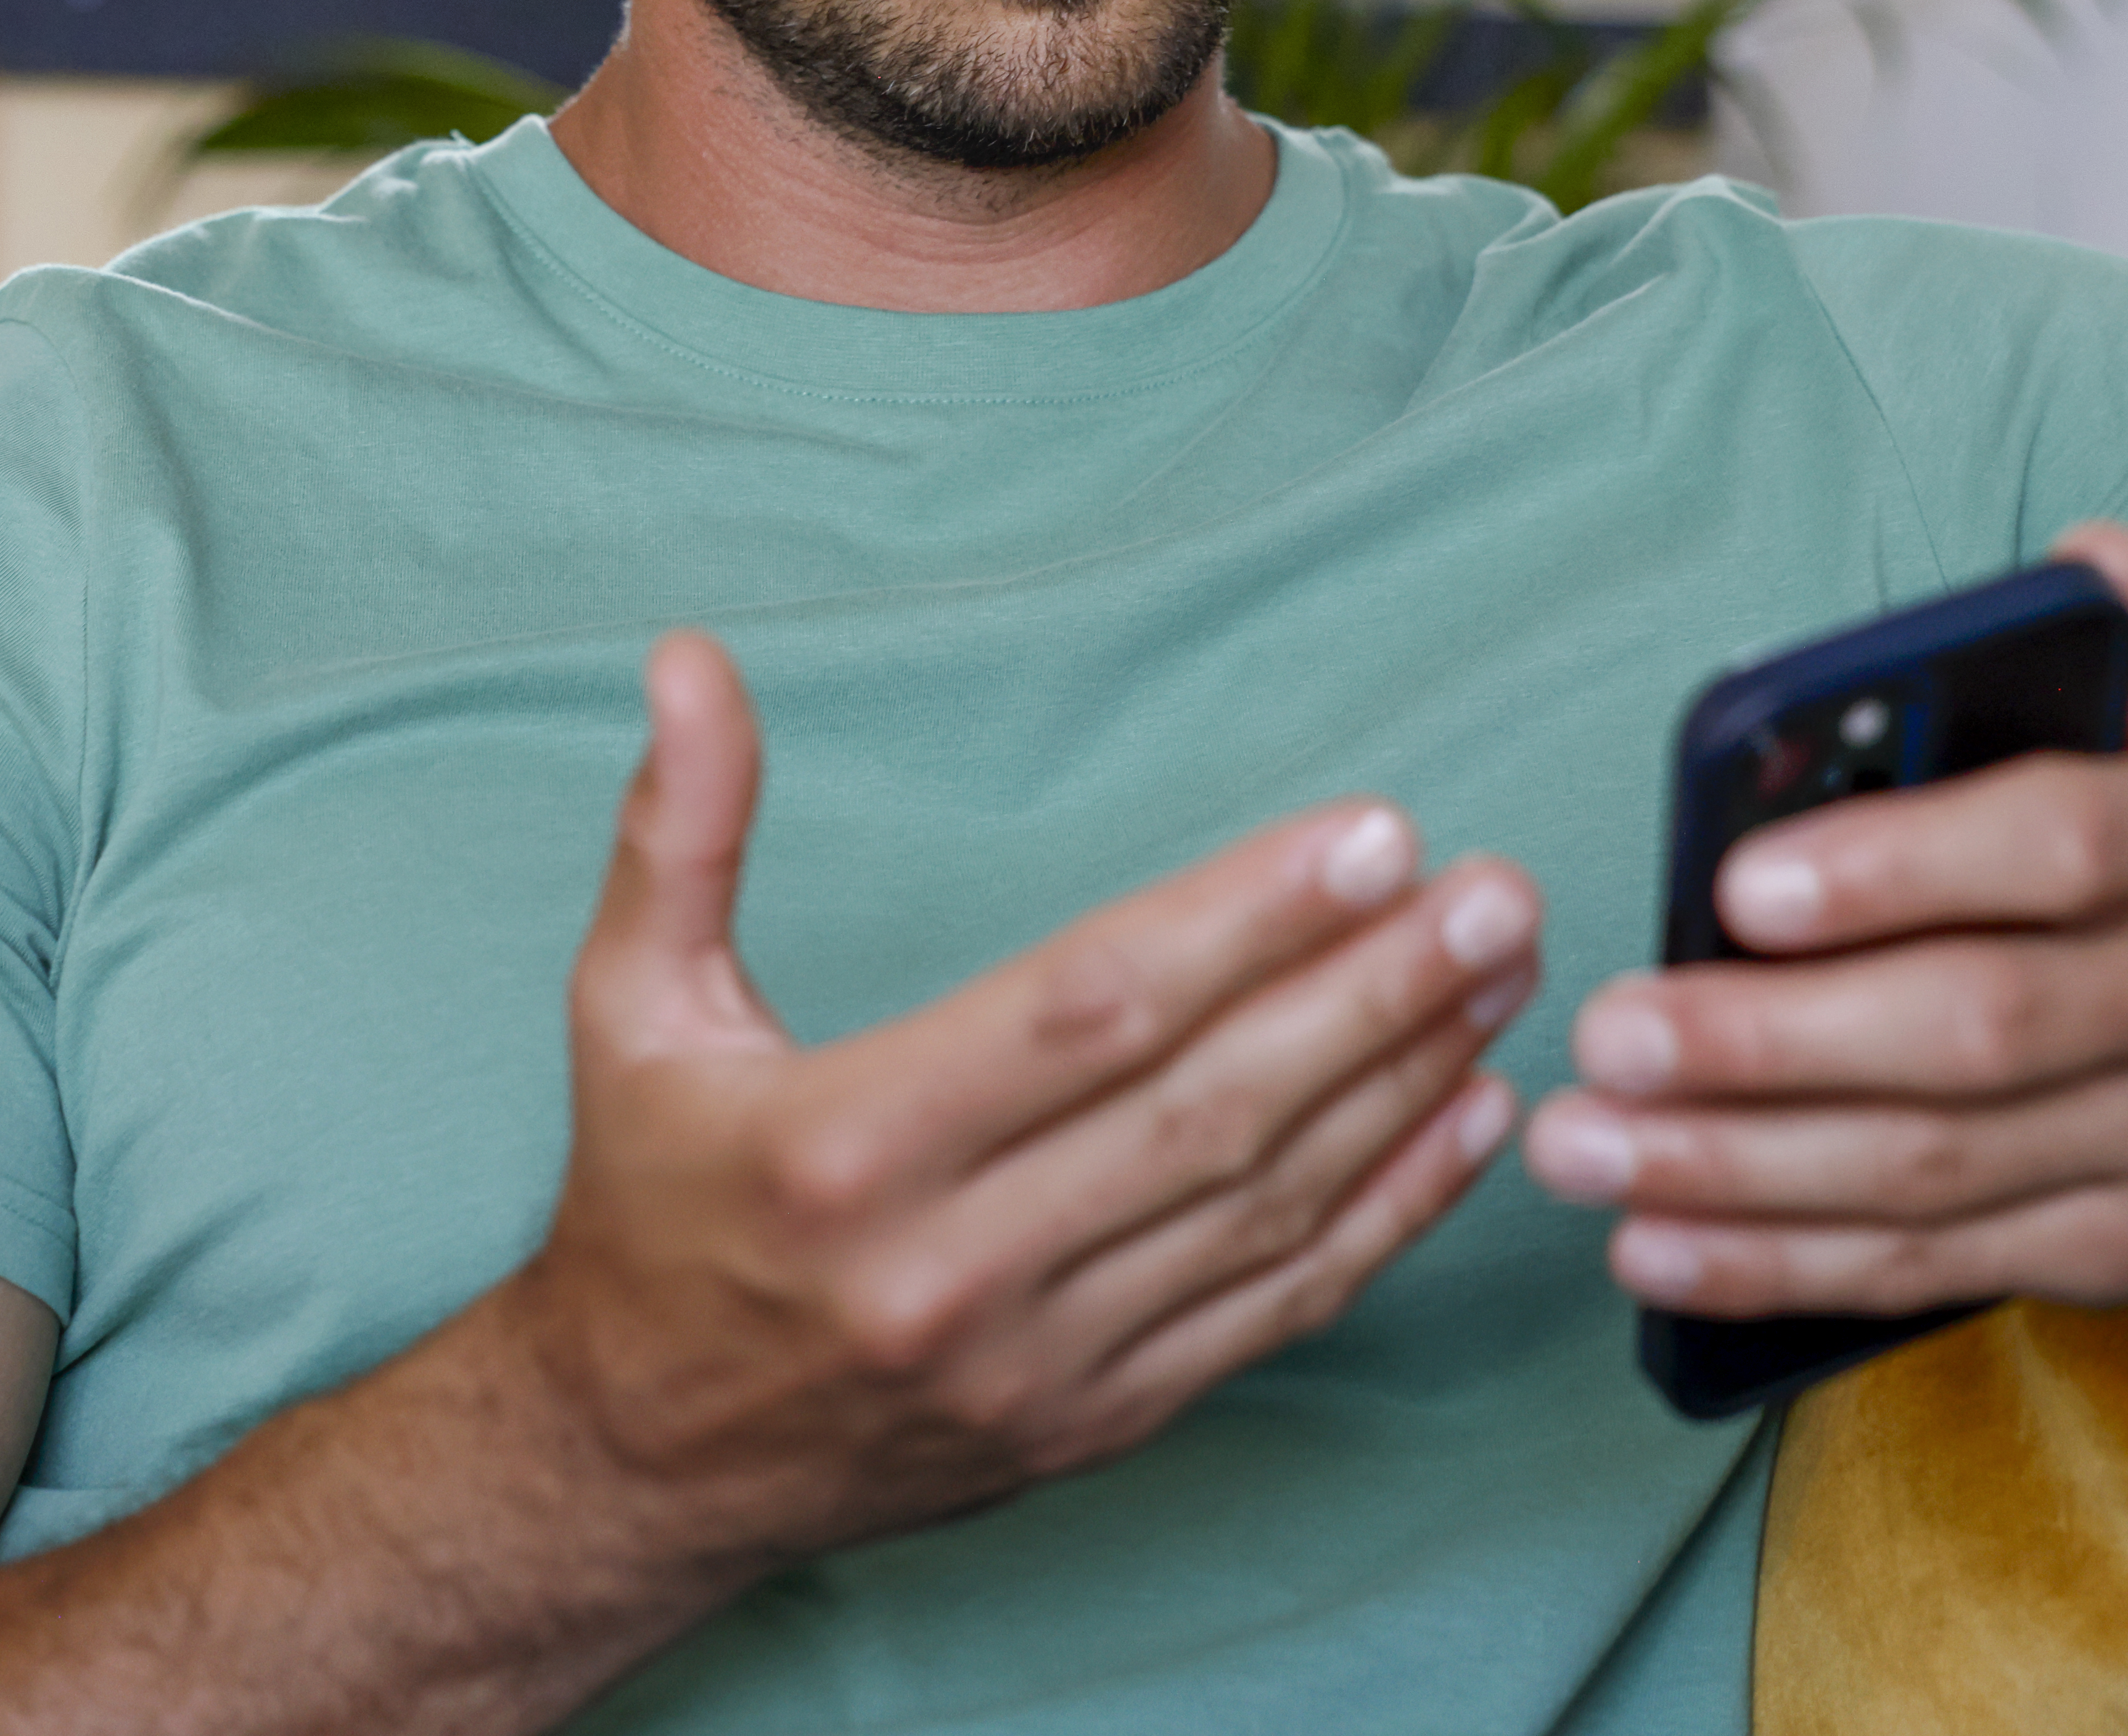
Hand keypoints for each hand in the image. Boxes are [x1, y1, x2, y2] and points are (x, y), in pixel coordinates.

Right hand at [490, 631, 1540, 1580]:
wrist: (635, 1467)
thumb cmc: (647, 1207)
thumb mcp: (625, 1007)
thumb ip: (678, 831)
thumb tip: (692, 660)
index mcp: (847, 1146)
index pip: (1091, 1012)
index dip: (1246, 921)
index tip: (1371, 836)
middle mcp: (951, 1270)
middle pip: (1209, 1110)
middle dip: (1374, 992)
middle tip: (1494, 894)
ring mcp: (1036, 1366)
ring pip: (1263, 1212)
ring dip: (1405, 1086)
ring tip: (1502, 975)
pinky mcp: (1093, 1425)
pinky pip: (1272, 1316)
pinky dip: (1387, 1218)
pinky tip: (1469, 1123)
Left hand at [1523, 525, 2127, 1318]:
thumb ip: (2095, 653)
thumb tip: (2093, 561)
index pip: (2055, 846)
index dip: (1895, 868)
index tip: (1734, 887)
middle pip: (1973, 1028)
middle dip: (1767, 1043)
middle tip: (1604, 1037)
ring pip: (1934, 1166)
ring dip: (1737, 1169)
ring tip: (1582, 1146)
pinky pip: (1936, 1263)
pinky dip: (1783, 1261)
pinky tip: (1656, 1247)